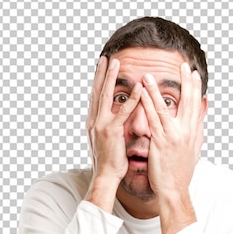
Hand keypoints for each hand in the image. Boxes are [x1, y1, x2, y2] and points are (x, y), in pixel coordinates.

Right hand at [85, 56, 141, 210]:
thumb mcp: (109, 141)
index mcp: (94, 123)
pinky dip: (131, 99)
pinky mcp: (112, 132)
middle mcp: (94, 121)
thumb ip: (112, 127)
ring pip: (105, 96)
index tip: (101, 67)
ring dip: (111, 78)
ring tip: (116, 62)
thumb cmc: (110, 162)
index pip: (96, 98)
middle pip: (97, 92)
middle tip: (105, 57)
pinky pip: (123, 112)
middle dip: (101, 73)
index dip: (98, 82)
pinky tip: (138, 88)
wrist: (105, 176)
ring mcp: (101, 125)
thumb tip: (116, 120)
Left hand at [140, 62, 205, 198]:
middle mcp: (186, 133)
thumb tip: (203, 109)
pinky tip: (141, 94)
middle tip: (183, 66)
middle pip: (187, 102)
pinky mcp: (161, 143)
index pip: (196, 105)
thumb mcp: (194, 149)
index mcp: (193, 133)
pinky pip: (153, 119)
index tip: (194, 73)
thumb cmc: (181, 172)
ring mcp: (173, 137)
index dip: (195, 88)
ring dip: (157, 90)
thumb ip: (198, 128)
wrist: (175, 190)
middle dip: (186, 83)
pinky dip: (147, 104)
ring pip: (165, 108)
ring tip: (151, 74)